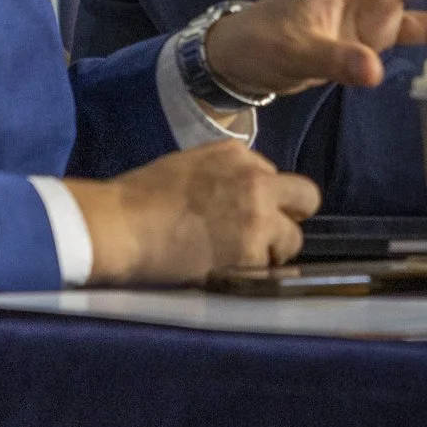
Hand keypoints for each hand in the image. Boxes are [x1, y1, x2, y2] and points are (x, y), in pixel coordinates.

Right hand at [66, 140, 321, 284]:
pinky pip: (272, 267)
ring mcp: (258, 217)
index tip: (240, 211)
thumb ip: (225, 176)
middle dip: (290, 215)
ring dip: (272, 249)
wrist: (119, 226)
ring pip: (293, 238)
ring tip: (238, 258)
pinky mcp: (252, 253)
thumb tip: (241, 194)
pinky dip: (255, 273)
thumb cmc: (139, 198)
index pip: (271, 174)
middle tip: (266, 234)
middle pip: (306, 197)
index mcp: (236, 154)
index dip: (260, 196)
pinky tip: (228, 272)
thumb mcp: (189, 166)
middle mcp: (256, 180)